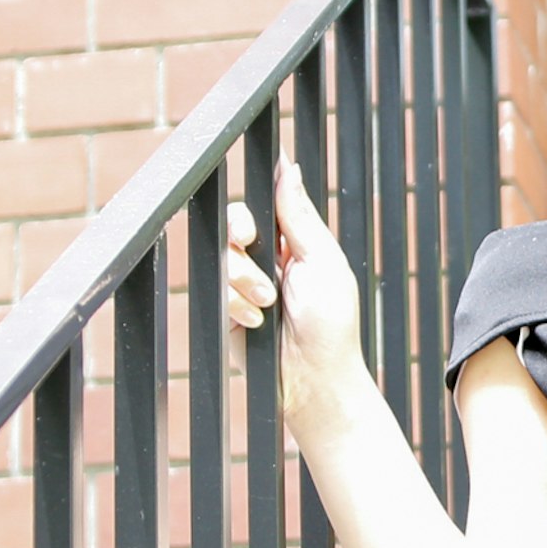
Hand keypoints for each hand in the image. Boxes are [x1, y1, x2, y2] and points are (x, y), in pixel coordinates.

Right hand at [222, 159, 373, 425]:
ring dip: (244, 278)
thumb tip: (290, 169)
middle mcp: (268, 257)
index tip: (261, 182)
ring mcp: (245, 282)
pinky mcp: (227, 307)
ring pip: (222, 254)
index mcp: (296, 240)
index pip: (269, 201)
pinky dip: (235, 304)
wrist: (313, 379)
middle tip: (250, 241)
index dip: (260, 192)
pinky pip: (214, 287)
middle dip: (240, 230)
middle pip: (234, 220)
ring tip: (268, 303)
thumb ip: (300, 217)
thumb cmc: (332, 324)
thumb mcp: (322, 263)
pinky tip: (256, 322)